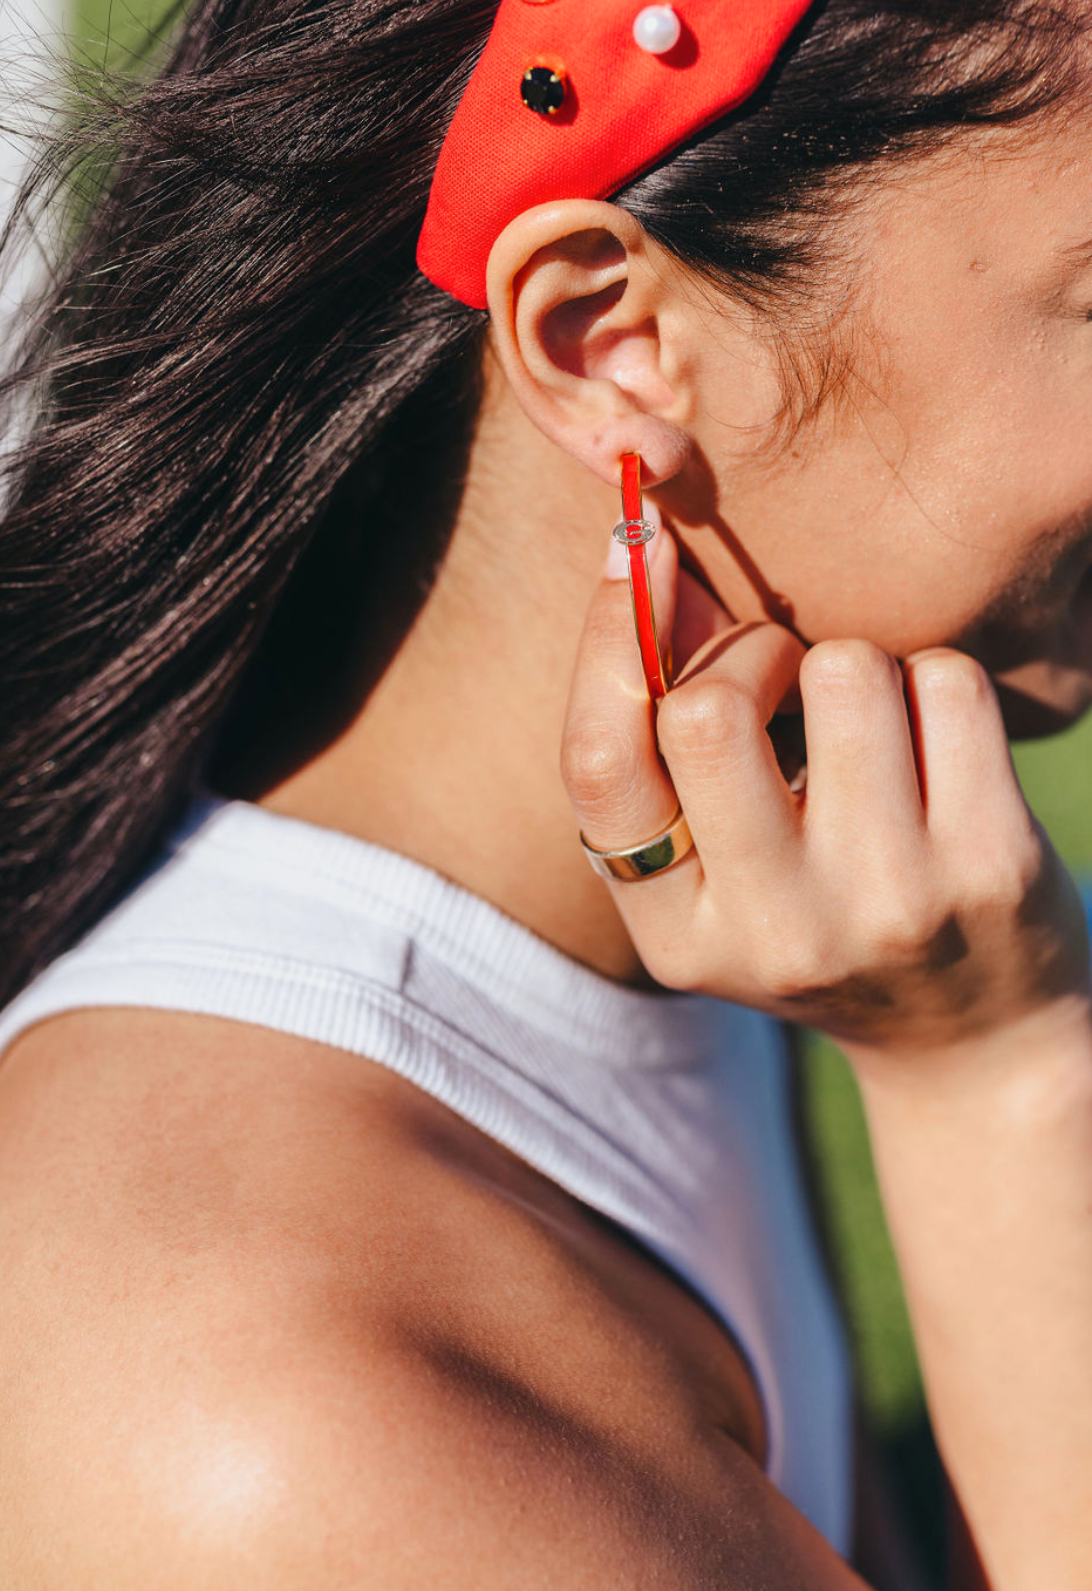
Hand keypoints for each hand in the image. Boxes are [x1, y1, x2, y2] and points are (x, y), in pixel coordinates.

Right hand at [562, 519, 1089, 1056]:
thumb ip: (664, 738)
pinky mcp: (991, 862)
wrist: (975, 1040)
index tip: (632, 550)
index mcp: (679, 936)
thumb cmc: (819, 917)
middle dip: (747, 652)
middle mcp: (775, 931)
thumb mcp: (720, 871)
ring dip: (852, 664)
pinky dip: (935, 683)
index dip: (604, 637)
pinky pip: (946, 681)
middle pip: (707, 709)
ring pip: (842, 670)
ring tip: (868, 730)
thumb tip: (644, 564)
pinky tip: (935, 749)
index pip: (598, 767)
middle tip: (780, 682)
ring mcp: (889, 901)